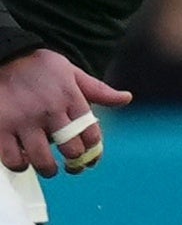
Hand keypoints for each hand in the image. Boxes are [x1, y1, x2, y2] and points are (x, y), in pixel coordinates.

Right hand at [0, 50, 131, 176]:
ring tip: (49, 168)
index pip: (91, 133)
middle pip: (70, 149)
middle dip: (74, 161)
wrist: (5, 56)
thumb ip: (98, 90)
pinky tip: (23, 160)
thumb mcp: (73, 73)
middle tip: (71, 164)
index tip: (90, 156)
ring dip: (48, 168)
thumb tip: (126, 99)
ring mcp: (24, 121)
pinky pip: (12, 157)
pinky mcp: (1, 127)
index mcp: (71, 98)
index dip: (93, 150)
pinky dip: (19, 164)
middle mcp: (50, 111)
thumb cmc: (40, 66)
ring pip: (42, 159)